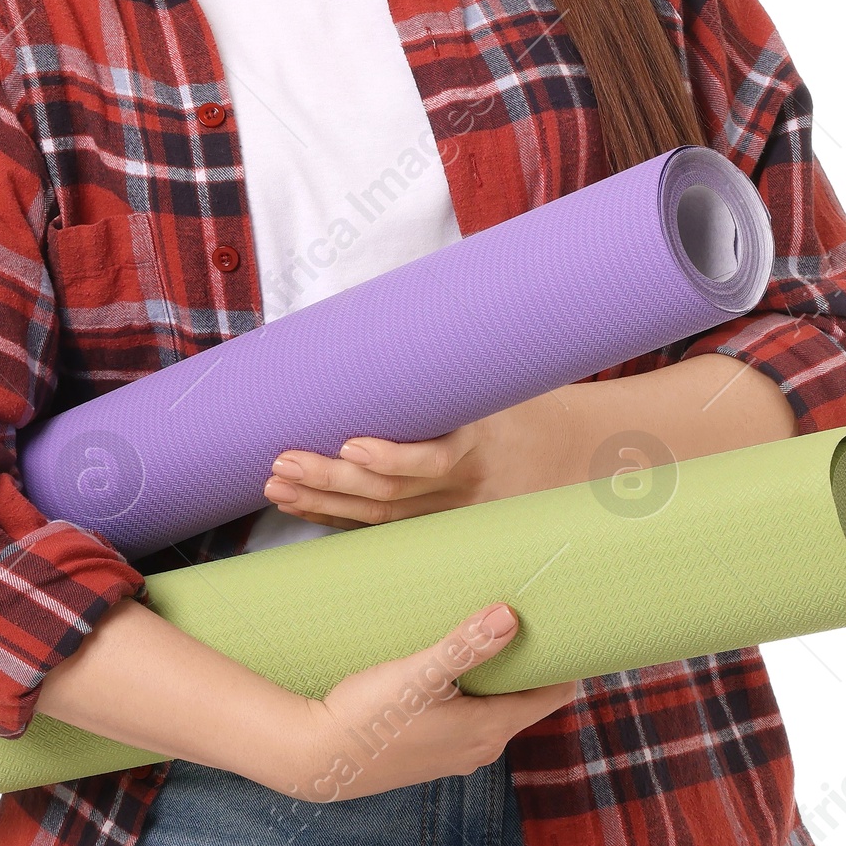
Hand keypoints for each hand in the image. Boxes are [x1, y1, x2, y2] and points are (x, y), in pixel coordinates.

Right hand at [260, 602, 582, 802]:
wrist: (314, 758)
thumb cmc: (367, 717)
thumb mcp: (417, 674)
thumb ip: (465, 645)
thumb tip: (510, 615)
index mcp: (489, 730)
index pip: (552, 695)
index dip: (565, 661)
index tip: (570, 626)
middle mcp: (480, 749)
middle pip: (526, 700)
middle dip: (531, 664)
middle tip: (532, 617)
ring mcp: (454, 755)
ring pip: (495, 709)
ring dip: (498, 677)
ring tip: (493, 634)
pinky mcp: (429, 753)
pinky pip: (469, 718)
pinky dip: (473, 692)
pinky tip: (452, 667)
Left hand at [261, 390, 580, 531]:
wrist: (569, 453)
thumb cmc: (520, 403)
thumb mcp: (495, 381)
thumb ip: (445, 366)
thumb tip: (374, 317)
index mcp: (481, 439)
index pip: (434, 459)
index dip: (391, 457)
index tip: (350, 443)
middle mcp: (465, 483)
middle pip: (393, 492)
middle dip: (331, 479)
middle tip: (283, 462)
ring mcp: (450, 511)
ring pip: (380, 516)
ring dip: (322, 502)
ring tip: (276, 486)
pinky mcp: (438, 524)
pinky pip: (382, 528)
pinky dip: (338, 518)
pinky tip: (301, 506)